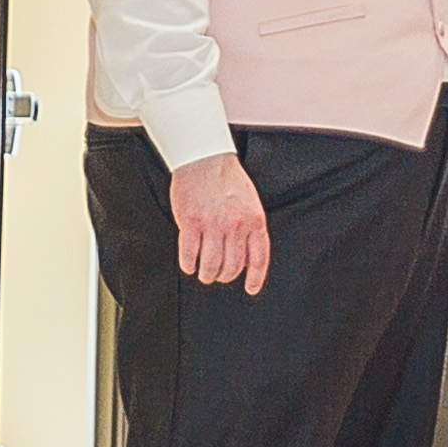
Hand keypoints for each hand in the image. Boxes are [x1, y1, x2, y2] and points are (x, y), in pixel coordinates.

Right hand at [170, 154, 273, 296]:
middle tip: (217, 274)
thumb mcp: (250, 202)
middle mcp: (236, 225)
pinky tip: (189, 264)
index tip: (251, 289)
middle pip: (232, 268)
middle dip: (223, 276)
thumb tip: (246, 257)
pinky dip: (188, 264)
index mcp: (254, 220)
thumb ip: (250, 228)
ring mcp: (213, 225)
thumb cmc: (226, 178)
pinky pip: (190, 255)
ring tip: (203, 272)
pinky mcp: (191, 223)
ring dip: (206, 274)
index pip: (258, 258)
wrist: (204, 158)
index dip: (255, 278)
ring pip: (211, 266)